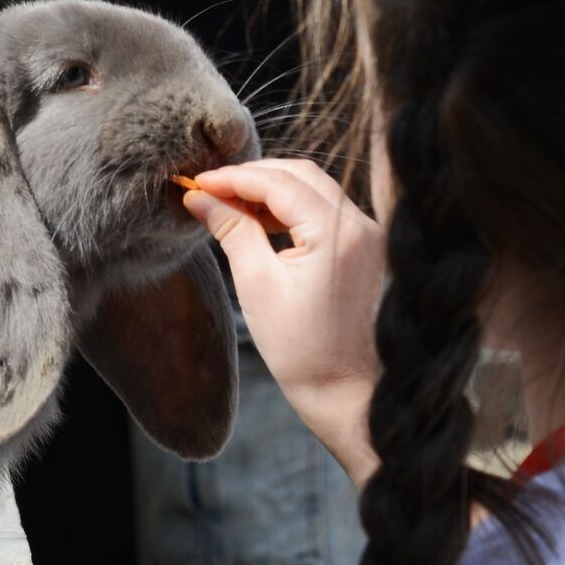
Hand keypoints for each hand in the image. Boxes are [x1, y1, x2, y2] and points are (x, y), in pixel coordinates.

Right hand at [183, 159, 384, 483]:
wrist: (346, 390)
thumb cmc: (300, 348)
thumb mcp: (256, 284)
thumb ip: (231, 230)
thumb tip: (200, 197)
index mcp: (336, 232)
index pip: (278, 182)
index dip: (233, 177)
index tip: (197, 182)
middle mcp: (360, 224)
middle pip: (300, 174)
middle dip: (252, 176)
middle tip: (210, 188)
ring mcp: (367, 235)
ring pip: (313, 188)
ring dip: (270, 189)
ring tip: (228, 204)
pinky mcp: (365, 248)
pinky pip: (324, 210)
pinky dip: (290, 207)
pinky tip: (258, 219)